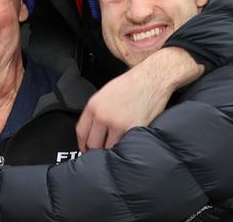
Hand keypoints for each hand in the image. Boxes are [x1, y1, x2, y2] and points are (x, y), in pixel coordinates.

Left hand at [76, 47, 203, 151]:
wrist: (151, 79)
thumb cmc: (131, 84)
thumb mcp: (105, 94)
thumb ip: (96, 111)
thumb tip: (93, 130)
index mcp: (94, 106)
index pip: (81, 131)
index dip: (82, 144)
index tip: (85, 150)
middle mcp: (103, 116)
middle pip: (93, 143)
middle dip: (97, 150)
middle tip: (102, 153)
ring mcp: (117, 124)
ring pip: (109, 148)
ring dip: (113, 150)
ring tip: (118, 149)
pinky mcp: (133, 129)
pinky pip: (125, 147)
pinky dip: (126, 148)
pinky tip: (129, 146)